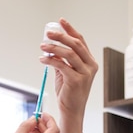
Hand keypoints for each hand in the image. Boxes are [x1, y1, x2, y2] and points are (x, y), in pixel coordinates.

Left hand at [40, 18, 97, 132]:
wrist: (71, 110)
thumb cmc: (68, 92)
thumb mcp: (65, 72)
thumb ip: (61, 60)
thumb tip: (51, 48)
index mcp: (89, 61)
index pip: (80, 41)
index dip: (70, 30)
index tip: (61, 22)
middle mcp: (90, 66)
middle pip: (76, 44)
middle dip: (61, 36)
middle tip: (48, 33)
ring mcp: (85, 73)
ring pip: (69, 53)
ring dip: (54, 48)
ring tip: (42, 46)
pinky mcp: (76, 80)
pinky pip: (62, 66)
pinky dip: (51, 61)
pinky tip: (42, 59)